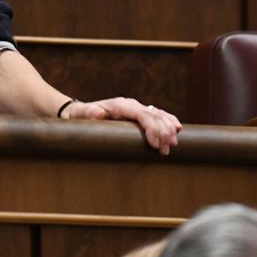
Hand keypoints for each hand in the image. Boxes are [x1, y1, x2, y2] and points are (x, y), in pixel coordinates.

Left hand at [63, 97, 181, 155]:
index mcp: (121, 105)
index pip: (142, 114)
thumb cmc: (80, 117)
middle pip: (154, 116)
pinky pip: (158, 115)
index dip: (152, 129)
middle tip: (166, 151)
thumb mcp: (81, 115)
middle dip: (163, 133)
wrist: (79, 114)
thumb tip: (97, 113)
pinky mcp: (139, 114)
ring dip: (168, 129)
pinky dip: (168, 120)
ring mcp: (136, 108)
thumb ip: (88, 113)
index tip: (155, 145)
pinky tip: (177, 128)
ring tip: (173, 145)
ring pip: (159, 115)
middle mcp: (131, 105)